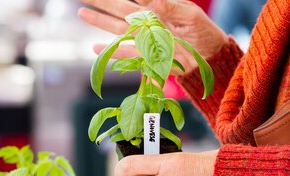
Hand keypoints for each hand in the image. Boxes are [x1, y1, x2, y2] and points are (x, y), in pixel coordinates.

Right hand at [78, 0, 227, 74]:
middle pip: (119, 8)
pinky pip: (124, 53)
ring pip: (116, 28)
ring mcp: (144, 39)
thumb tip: (154, 1)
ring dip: (99, 21)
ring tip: (81, 13)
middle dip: (102, 1)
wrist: (208, 57)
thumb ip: (172, 8)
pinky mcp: (145, 56)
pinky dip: (110, 52)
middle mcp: (147, 21)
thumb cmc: (203, 32)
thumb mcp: (191, 17)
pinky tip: (95, 48)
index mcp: (158, 7)